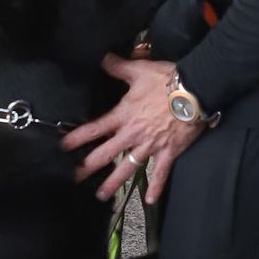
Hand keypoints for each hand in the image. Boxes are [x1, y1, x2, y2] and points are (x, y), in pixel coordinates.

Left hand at [62, 55, 201, 205]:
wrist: (195, 91)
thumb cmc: (167, 81)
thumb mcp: (139, 70)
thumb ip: (118, 66)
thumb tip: (103, 57)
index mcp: (124, 115)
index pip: (95, 129)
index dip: (77, 138)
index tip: (63, 148)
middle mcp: (133, 134)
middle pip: (105, 154)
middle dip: (88, 167)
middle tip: (74, 178)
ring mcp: (150, 146)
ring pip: (128, 168)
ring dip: (113, 182)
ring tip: (101, 194)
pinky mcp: (168, 152)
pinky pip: (161, 173)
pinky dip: (156, 187)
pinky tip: (149, 200)